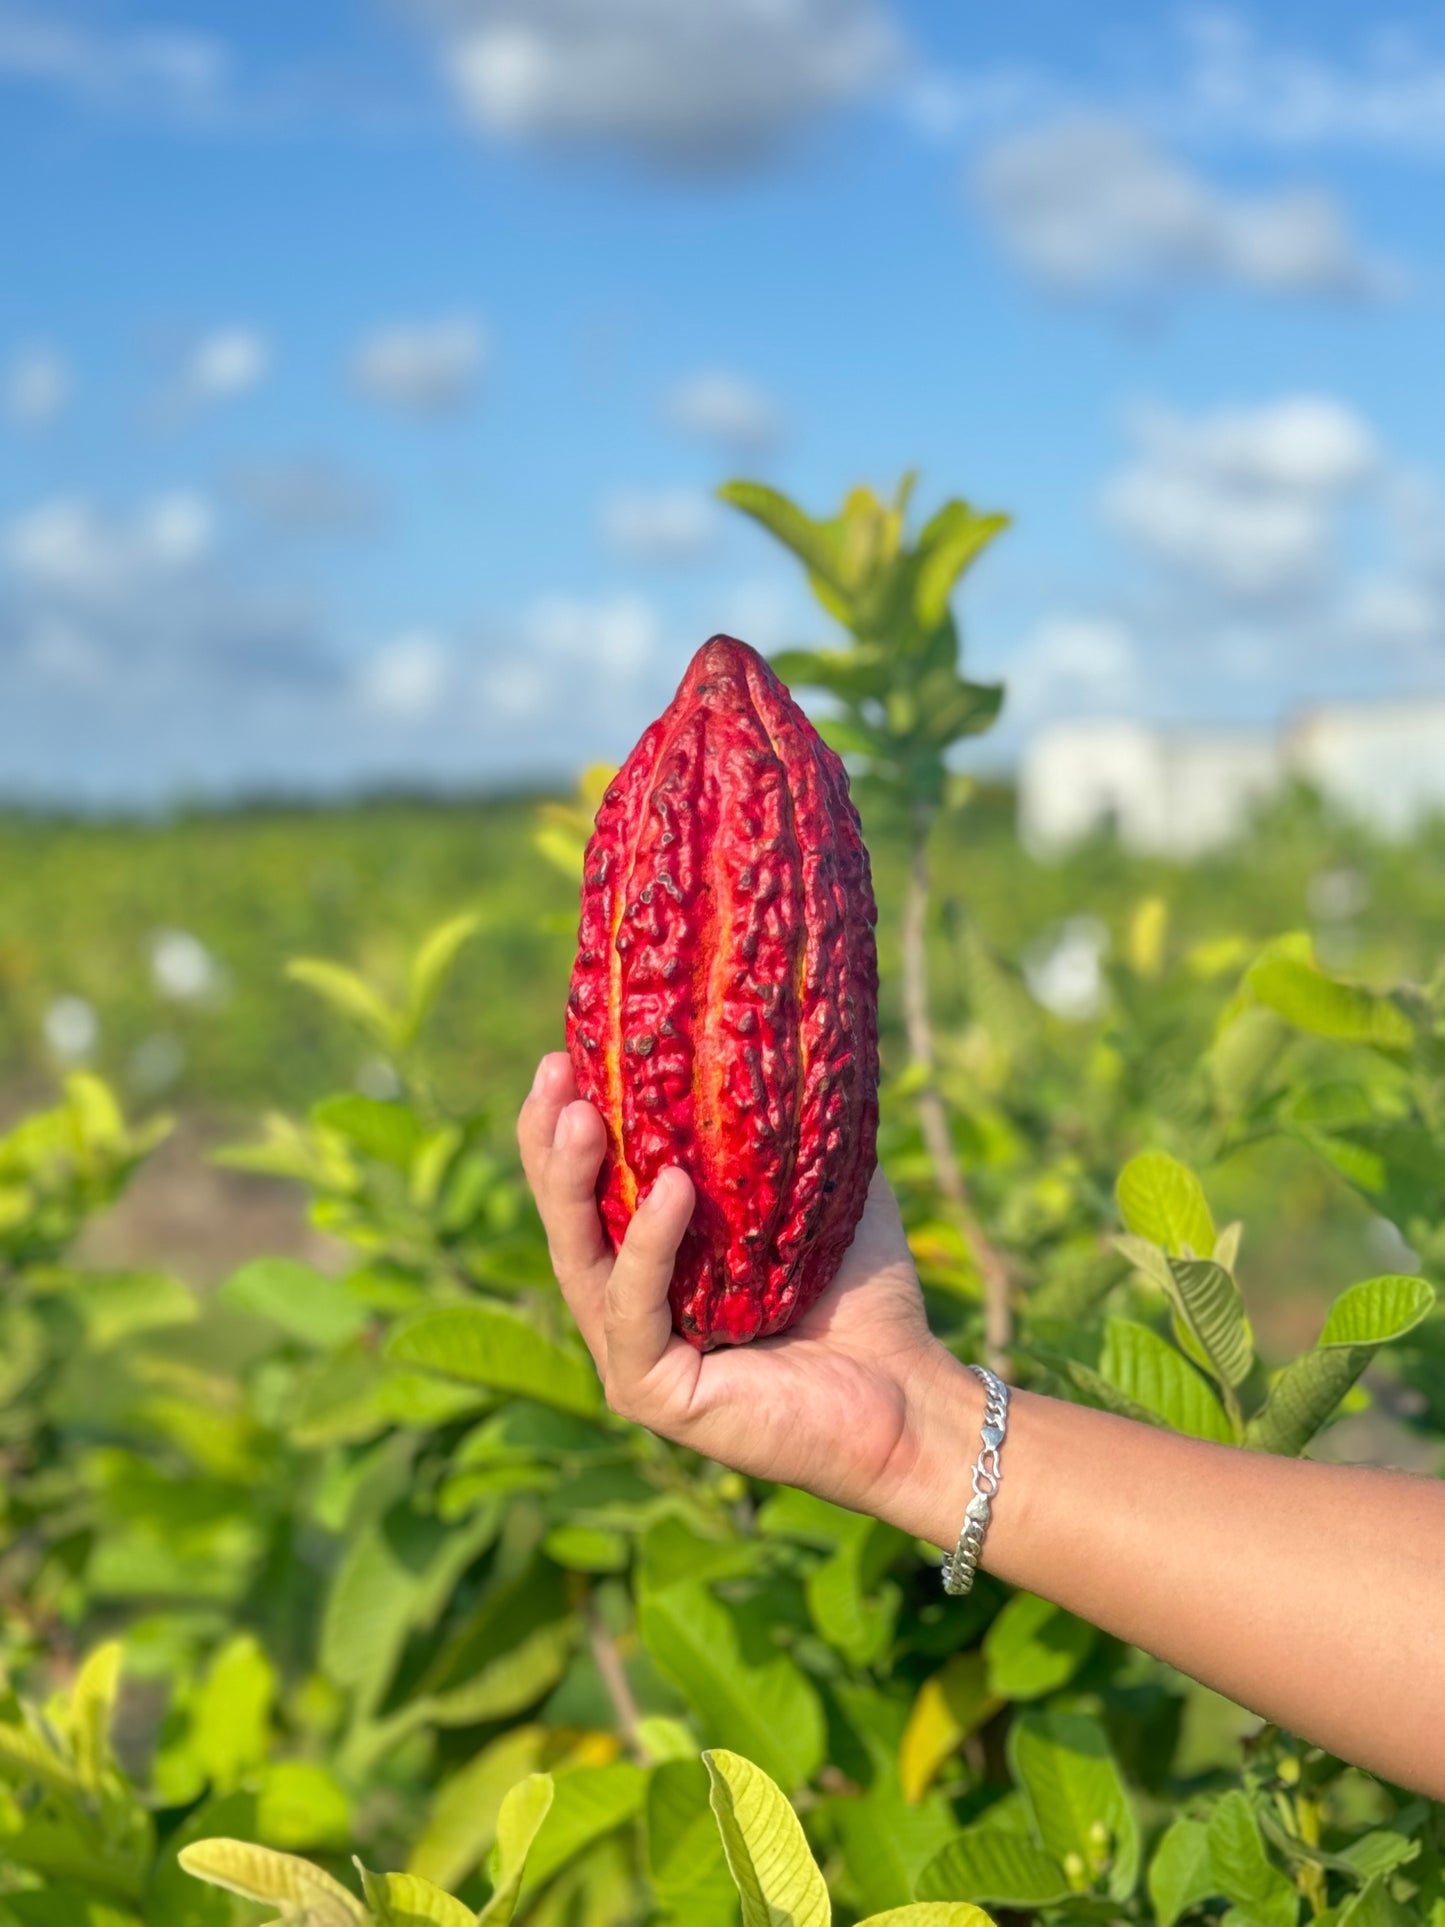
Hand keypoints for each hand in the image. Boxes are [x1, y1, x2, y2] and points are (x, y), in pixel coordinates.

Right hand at [518, 1053, 976, 1534]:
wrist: (912, 1392)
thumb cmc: (869, 1296)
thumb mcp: (822, 1190)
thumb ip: (788, 1128)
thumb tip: (777, 1030)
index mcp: (655, 1262)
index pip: (593, 1185)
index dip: (569, 1120)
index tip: (569, 1050)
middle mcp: (631, 1306)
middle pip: (566, 1216)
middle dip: (549, 1139)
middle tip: (553, 1070)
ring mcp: (633, 1354)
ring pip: (579, 1259)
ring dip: (573, 1183)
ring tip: (583, 1116)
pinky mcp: (652, 1392)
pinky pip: (634, 1309)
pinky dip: (646, 1247)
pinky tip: (668, 1190)